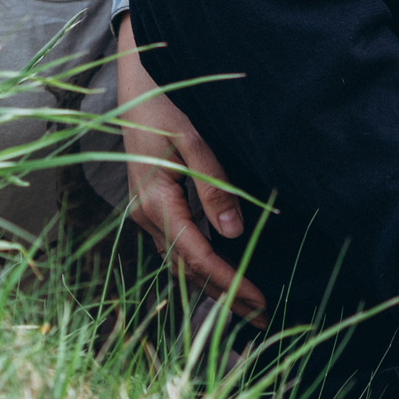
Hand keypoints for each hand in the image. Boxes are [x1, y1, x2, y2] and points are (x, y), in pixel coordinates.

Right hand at [116, 18, 265, 324]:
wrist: (136, 80)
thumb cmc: (165, 102)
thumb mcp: (192, 138)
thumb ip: (213, 184)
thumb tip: (232, 233)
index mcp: (155, 200)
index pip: (196, 256)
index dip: (229, 281)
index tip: (260, 299)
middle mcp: (145, 214)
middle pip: (186, 269)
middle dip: (224, 295)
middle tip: (262, 317)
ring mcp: (144, 212)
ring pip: (179, 262)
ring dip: (212, 285)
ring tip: (247, 307)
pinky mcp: (150, 206)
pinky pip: (175, 247)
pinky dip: (199, 267)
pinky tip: (221, 274)